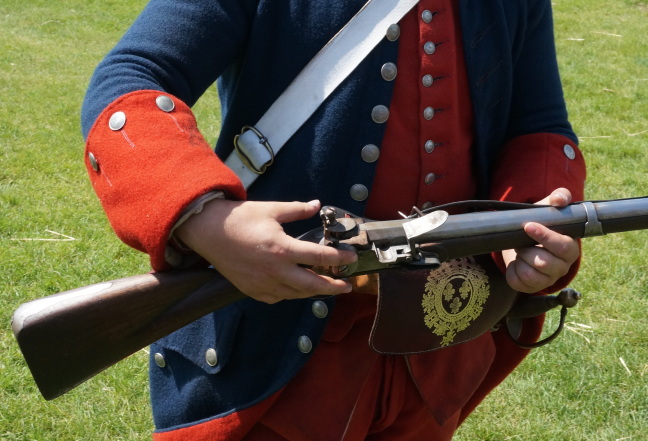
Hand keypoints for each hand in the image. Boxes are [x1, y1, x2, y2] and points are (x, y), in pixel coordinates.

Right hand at [175, 198, 356, 302]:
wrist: (209, 232)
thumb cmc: (240, 218)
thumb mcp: (272, 209)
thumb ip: (297, 210)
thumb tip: (316, 205)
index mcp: (283, 249)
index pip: (319, 257)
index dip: (339, 258)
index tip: (351, 258)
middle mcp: (275, 271)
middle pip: (312, 285)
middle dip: (333, 287)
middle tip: (346, 286)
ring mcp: (263, 284)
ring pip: (296, 294)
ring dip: (313, 292)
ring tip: (326, 287)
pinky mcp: (252, 290)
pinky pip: (278, 297)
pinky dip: (290, 294)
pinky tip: (296, 288)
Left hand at [502, 188, 580, 292]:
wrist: (522, 240)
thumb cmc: (539, 223)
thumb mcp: (547, 208)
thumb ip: (558, 198)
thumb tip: (560, 199)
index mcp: (570, 248)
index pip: (562, 246)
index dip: (544, 236)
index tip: (528, 226)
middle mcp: (562, 266)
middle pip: (544, 263)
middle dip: (527, 249)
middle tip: (521, 241)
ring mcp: (548, 279)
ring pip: (530, 274)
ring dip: (520, 259)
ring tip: (520, 250)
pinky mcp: (532, 287)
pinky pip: (519, 283)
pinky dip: (513, 271)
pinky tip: (516, 262)